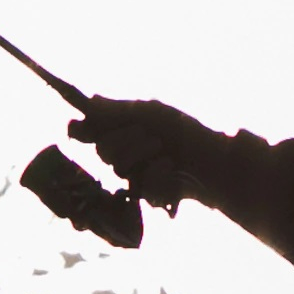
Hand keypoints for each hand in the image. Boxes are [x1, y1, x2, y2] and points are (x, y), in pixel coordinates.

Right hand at [69, 98, 217, 209]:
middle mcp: (122, 154)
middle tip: (149, 136)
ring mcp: (133, 176)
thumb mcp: (153, 114)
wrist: (215, 159)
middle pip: (102, 149)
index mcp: (121, 130)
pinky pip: (138, 184)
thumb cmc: (185, 131)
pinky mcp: (146, 194)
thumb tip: (93, 99)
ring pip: (118, 168)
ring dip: (142, 154)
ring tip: (163, 151)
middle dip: (125, 140)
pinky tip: (170, 168)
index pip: (86, 131)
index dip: (78, 129)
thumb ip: (121, 110)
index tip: (79, 127)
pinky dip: (156, 173)